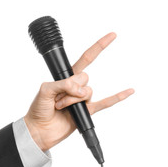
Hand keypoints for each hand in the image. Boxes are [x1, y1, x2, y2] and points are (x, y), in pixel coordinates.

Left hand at [24, 32, 134, 150]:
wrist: (40, 130)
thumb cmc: (38, 109)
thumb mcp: (45, 90)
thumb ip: (63, 84)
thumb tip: (80, 89)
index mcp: (66, 77)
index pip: (86, 58)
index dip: (99, 47)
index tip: (112, 36)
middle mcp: (76, 86)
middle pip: (85, 78)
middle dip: (71, 89)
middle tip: (58, 98)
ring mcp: (82, 99)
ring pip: (89, 92)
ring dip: (74, 100)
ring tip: (61, 107)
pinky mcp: (87, 112)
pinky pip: (105, 103)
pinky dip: (117, 97)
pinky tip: (128, 91)